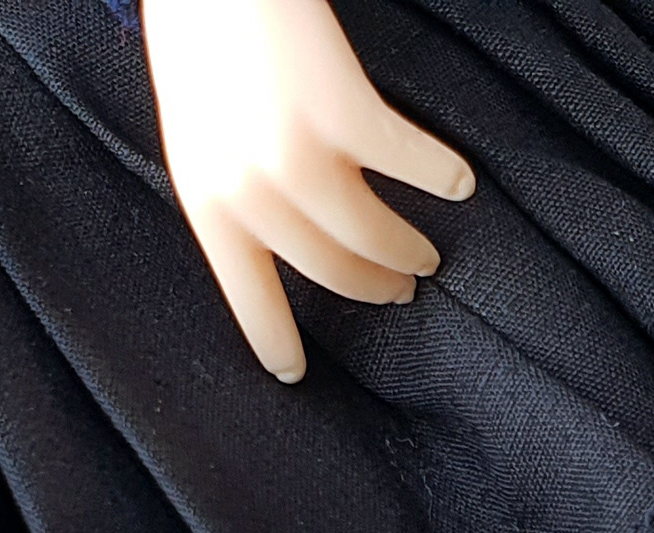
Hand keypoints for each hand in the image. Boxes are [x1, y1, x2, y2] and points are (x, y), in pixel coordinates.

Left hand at [146, 0, 474, 381]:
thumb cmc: (202, 36)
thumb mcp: (195, 127)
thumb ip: (230, 182)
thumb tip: (276, 234)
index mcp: (204, 195)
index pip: (246, 292)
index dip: (274, 339)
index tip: (295, 375)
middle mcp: (250, 190)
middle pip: (328, 269)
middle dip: (369, 287)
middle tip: (397, 291)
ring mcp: (299, 155)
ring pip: (372, 235)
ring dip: (406, 251)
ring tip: (426, 256)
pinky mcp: (347, 115)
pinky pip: (413, 167)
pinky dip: (442, 177)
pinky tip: (458, 183)